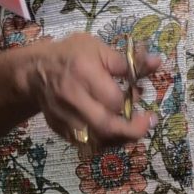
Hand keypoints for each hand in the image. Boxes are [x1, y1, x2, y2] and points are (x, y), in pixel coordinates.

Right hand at [22, 34, 167, 149]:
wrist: (36, 71)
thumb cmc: (71, 55)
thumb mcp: (98, 49)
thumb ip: (128, 61)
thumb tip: (157, 62)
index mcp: (84, 72)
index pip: (113, 98)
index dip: (131, 101)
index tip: (140, 96)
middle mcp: (72, 98)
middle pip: (104, 125)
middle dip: (131, 130)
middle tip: (148, 124)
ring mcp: (64, 117)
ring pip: (96, 140)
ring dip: (120, 139)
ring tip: (133, 131)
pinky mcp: (60, 130)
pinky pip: (86, 144)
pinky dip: (104, 142)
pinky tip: (115, 134)